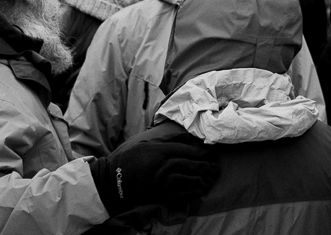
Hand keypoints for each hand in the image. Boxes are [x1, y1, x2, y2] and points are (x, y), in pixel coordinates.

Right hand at [91, 131, 219, 215]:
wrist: (114, 181)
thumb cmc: (131, 159)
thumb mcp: (148, 144)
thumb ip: (169, 140)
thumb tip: (188, 137)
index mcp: (162, 151)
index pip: (189, 151)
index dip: (203, 153)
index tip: (211, 154)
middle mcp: (165, 165)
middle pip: (193, 165)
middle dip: (207, 167)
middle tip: (216, 168)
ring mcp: (162, 181)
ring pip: (190, 180)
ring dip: (204, 180)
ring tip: (211, 179)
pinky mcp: (160, 194)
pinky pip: (181, 194)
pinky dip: (194, 192)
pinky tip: (201, 190)